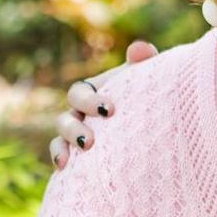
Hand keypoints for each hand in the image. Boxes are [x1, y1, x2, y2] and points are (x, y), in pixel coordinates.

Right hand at [49, 40, 157, 168]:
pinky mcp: (79, 156)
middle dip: (74, 127)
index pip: (79, 93)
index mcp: (92, 93)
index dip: (89, 101)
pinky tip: (64, 167)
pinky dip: (59, 157)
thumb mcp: (148, 79)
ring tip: (83, 151)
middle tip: (90, 140)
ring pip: (61, 137)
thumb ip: (146, 62)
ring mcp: (77, 135)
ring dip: (66, 143)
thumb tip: (141, 49)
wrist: (157, 128)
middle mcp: (80, 114)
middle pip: (65, 117)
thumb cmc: (150, 97)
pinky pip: (61, 156)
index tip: (110, 110)